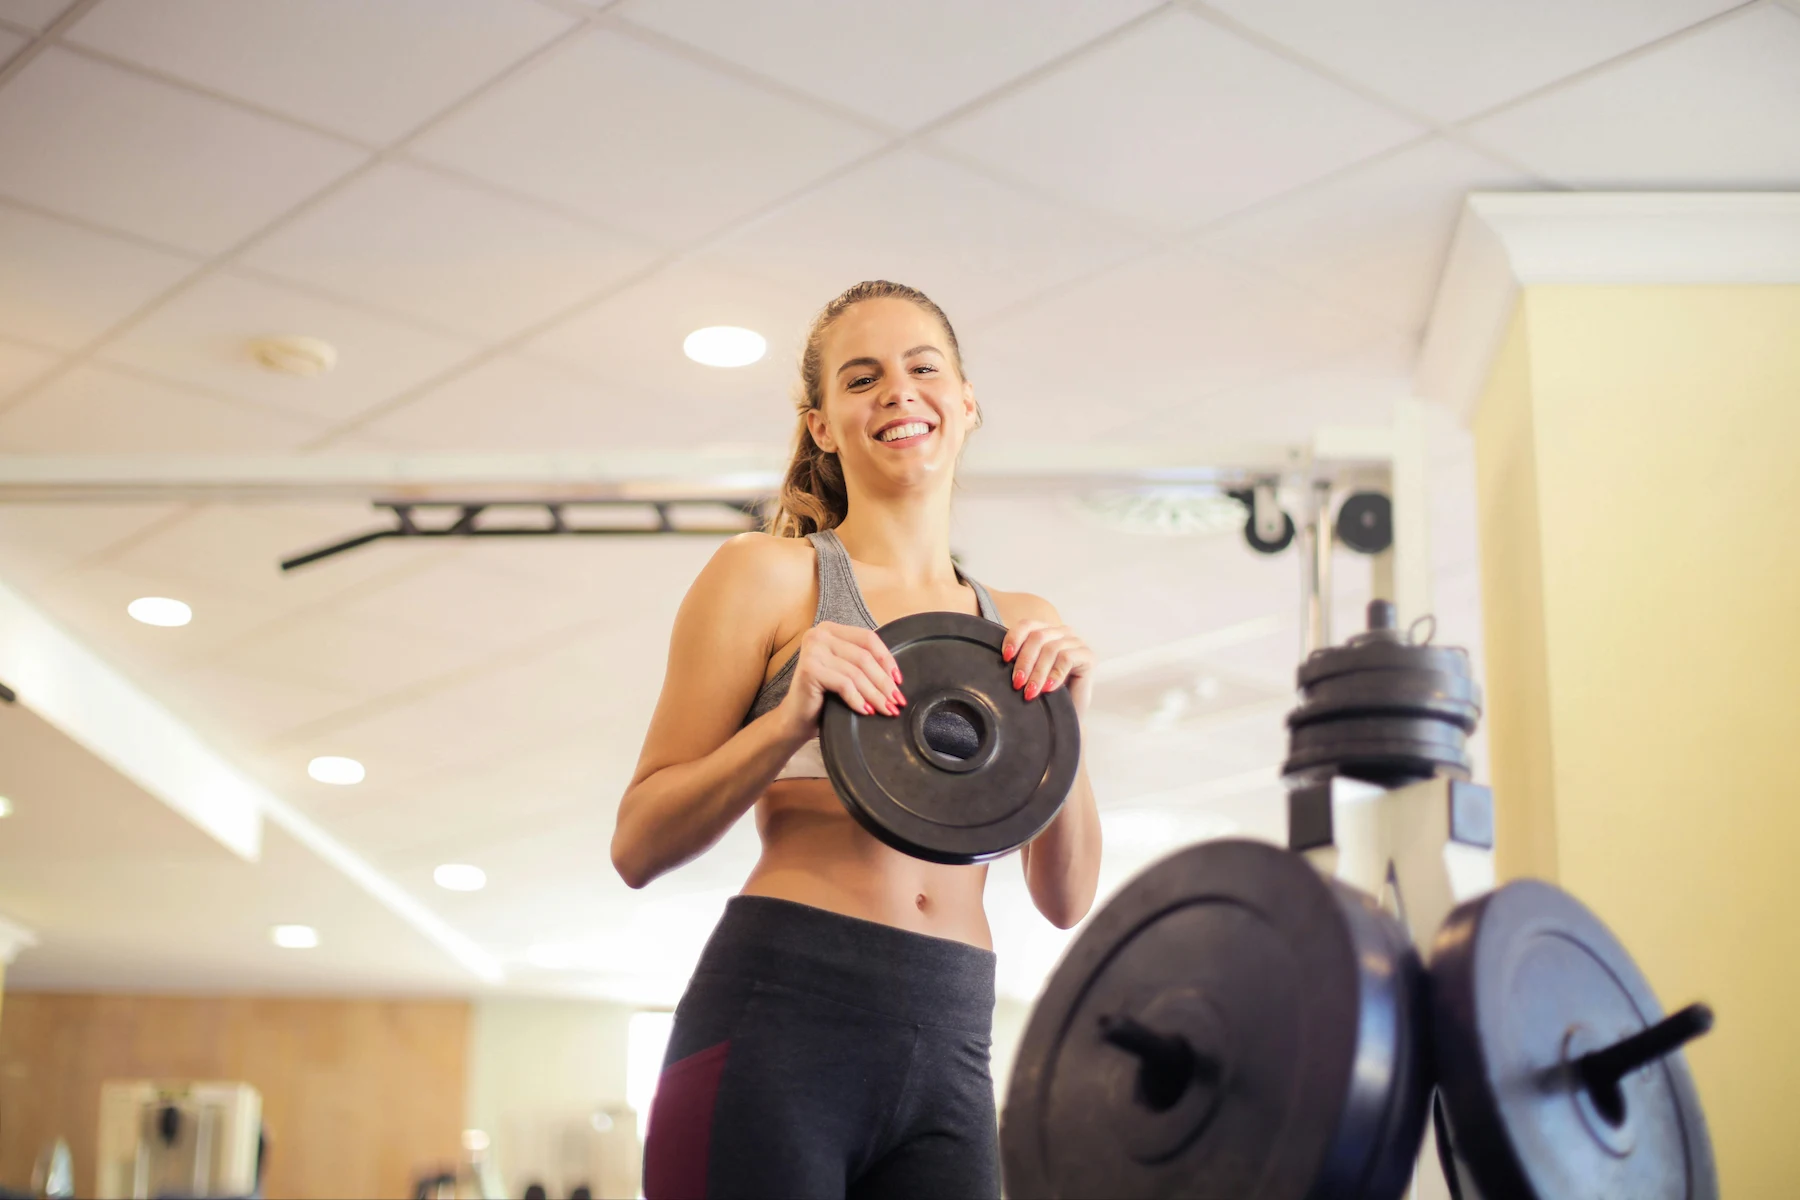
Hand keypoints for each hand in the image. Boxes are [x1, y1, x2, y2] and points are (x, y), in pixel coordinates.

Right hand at [775, 621, 905, 738]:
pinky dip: (858, 700)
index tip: (899, 680)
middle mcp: (819, 634)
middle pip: (864, 657)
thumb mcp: (847, 672)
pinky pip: (844, 684)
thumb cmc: (824, 697)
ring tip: (886, 709)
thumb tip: (896, 675)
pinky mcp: (809, 669)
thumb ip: (864, 662)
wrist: (796, 719)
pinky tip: (866, 712)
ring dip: (875, 694)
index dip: (887, 659)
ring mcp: (812, 650)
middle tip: (897, 701)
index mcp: (830, 630)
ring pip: (856, 673)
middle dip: (884, 682)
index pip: (868, 639)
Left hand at [1002, 620, 1095, 715]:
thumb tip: (998, 655)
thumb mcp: (1026, 673)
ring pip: (1051, 649)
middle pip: (1038, 637)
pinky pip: (1067, 659)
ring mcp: (1076, 643)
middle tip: (1017, 683)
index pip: (1027, 625)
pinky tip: (1048, 689)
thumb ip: (1017, 660)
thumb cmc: (1044, 695)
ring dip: (1038, 673)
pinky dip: (1055, 674)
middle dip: (1024, 661)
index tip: (1005, 658)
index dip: (1014, 638)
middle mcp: (1061, 633)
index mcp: (1044, 632)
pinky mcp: (1088, 656)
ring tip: (1030, 692)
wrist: (1065, 716)